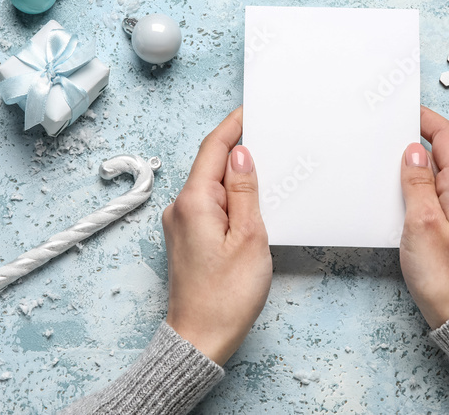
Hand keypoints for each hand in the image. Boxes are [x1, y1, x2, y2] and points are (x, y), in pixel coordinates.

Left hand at [162, 107, 271, 364]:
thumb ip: (244, 190)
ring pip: (210, 186)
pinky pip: (209, 205)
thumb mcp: (249, 236)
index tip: (249, 109)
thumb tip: (241, 154)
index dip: (232, 125)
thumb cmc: (226, 296)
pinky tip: (249, 203)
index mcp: (194, 202)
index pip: (213, 148)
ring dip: (235, 175)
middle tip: (269, 136)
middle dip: (238, 149)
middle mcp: (179, 208)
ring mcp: (180, 224)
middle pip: (210, 165)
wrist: (200, 339)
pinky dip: (229, 197)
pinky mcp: (186, 239)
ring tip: (266, 171)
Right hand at [399, 106, 448, 328]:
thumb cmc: (446, 277)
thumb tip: (414, 152)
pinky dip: (417, 187)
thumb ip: (417, 184)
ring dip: (414, 165)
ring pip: (438, 174)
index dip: (424, 119)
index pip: (446, 136)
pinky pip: (436, 194)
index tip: (401, 110)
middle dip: (415, 139)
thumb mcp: (422, 224)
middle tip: (385, 134)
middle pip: (443, 152)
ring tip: (386, 161)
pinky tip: (399, 194)